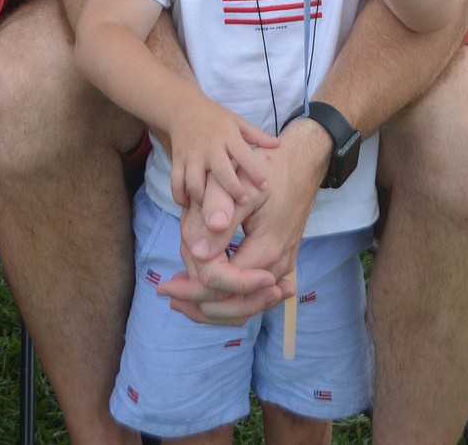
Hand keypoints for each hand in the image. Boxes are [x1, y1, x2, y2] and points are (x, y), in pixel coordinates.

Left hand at [158, 120, 326, 323]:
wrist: (302, 163)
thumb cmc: (270, 169)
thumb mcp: (242, 183)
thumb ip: (219, 212)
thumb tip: (199, 251)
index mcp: (266, 248)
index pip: (223, 283)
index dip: (193, 285)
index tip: (166, 284)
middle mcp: (276, 265)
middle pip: (232, 302)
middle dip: (196, 299)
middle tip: (165, 291)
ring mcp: (279, 267)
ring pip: (242, 303)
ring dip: (209, 303)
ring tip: (177, 299)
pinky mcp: (277, 263)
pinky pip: (250, 292)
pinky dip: (225, 296)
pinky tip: (201, 293)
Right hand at [168, 97, 277, 209]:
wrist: (183, 108)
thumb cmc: (214, 117)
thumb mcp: (237, 121)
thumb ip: (256, 135)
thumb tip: (277, 144)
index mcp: (227, 136)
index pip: (244, 156)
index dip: (256, 173)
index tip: (265, 187)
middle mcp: (209, 147)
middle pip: (221, 173)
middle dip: (233, 190)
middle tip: (244, 202)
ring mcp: (191, 155)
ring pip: (195, 183)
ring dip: (204, 199)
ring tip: (213, 209)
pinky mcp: (177, 160)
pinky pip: (176, 182)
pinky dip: (180, 197)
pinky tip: (189, 206)